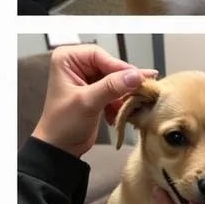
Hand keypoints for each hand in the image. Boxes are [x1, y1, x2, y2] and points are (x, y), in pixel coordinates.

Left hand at [33, 44, 157, 158]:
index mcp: (67, 60)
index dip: (119, 67)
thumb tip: (137, 76)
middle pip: (110, 66)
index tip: (138, 79)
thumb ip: (112, 87)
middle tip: (144, 90)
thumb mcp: (87, 102)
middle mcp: (77, 64)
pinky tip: (123, 111)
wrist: (60, 147)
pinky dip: (121, 101)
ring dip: (125, 93)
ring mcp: (88, 78)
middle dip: (124, 81)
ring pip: (116, 79)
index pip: (100, 56)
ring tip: (135, 103)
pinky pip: (116, 90)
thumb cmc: (64, 123)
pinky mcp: (97, 91)